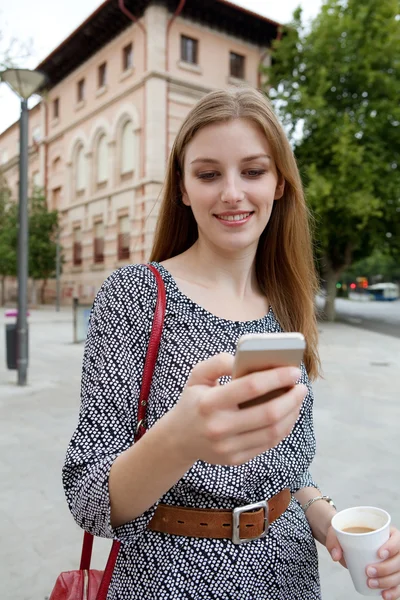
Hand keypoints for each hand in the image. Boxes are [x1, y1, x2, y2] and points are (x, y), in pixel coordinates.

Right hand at [168, 352, 306, 465]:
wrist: (178, 439)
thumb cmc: (193, 401)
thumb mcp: (197, 376)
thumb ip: (218, 362)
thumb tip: (243, 359)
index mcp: (209, 403)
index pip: (250, 387)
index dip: (276, 377)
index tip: (293, 370)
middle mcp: (219, 427)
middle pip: (268, 413)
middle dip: (291, 398)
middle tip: (302, 386)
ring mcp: (228, 447)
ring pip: (273, 431)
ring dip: (292, 414)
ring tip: (297, 399)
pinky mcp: (235, 459)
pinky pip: (268, 443)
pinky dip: (283, 427)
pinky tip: (288, 414)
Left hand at [327, 526, 399, 598]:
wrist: (343, 542)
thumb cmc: (345, 535)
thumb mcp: (336, 532)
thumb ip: (333, 541)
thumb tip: (336, 555)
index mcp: (385, 533)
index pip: (396, 539)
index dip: (392, 547)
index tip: (379, 554)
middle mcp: (393, 548)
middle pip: (399, 560)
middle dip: (386, 568)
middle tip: (369, 571)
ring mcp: (393, 563)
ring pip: (399, 574)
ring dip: (387, 581)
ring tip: (371, 583)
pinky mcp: (390, 575)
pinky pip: (397, 586)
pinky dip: (393, 592)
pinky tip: (384, 595)